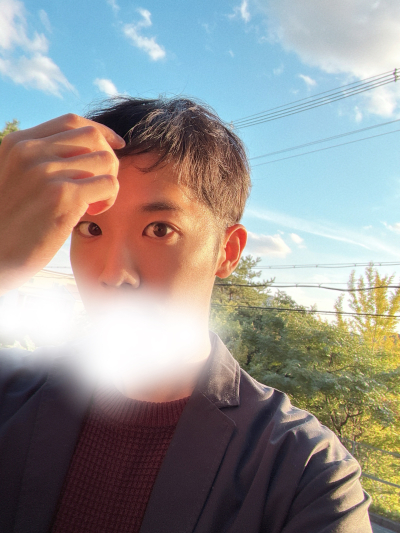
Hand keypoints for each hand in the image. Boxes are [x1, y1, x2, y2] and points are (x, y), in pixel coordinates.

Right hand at [0, 113, 124, 293]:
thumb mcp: (16, 176)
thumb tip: (89, 148)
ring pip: (106, 159)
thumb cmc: (11, 222)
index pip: (72, 121)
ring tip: (94, 202)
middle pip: (93, 137)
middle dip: (108, 158)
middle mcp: (31, 152)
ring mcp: (46, 172)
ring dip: (110, 180)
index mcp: (18, 143)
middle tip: (101, 184)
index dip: (101, 131)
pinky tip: (93, 212)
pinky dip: (110, 198)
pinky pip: (109, 184)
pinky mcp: (63, 196)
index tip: (116, 145)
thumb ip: (42, 159)